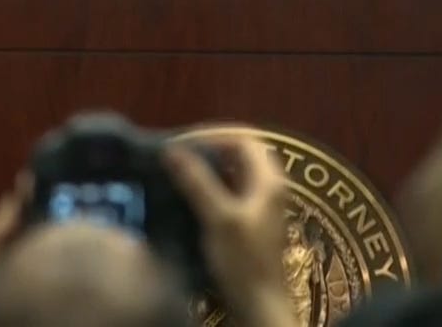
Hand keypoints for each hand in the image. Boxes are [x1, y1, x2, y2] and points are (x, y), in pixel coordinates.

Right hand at [164, 137, 295, 326]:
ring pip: (235, 176)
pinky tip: (189, 198)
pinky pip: (231, 195)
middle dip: (210, 151)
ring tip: (178, 173)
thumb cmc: (243, 260)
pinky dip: (211, 190)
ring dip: (209, 171)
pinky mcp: (251, 225)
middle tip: (178, 155)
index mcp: (269, 180)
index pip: (244, 139)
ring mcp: (261, 208)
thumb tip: (172, 149)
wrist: (260, 306)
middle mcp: (270, 189)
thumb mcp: (219, 218)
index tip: (183, 141)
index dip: (214, 135)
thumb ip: (197, 182)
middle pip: (240, 156)